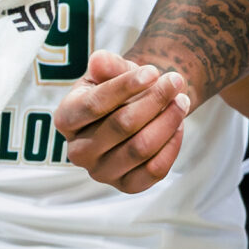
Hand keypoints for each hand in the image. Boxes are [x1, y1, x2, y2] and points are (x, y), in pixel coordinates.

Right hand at [56, 49, 188, 190]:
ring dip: (168, 121)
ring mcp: (100, 173)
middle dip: (155, 100)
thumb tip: (99, 61)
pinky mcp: (125, 186)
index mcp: (65, 118)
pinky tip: (178, 125)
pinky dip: (172, 146)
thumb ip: (106, 64)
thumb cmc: (119, 87)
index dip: (126, 86)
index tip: (153, 70)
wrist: (135, 108)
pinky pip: (154, 171)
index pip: (95, 104)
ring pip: (141, 148)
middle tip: (176, 81)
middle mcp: (77, 152)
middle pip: (122, 125)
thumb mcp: (111, 70)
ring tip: (182, 100)